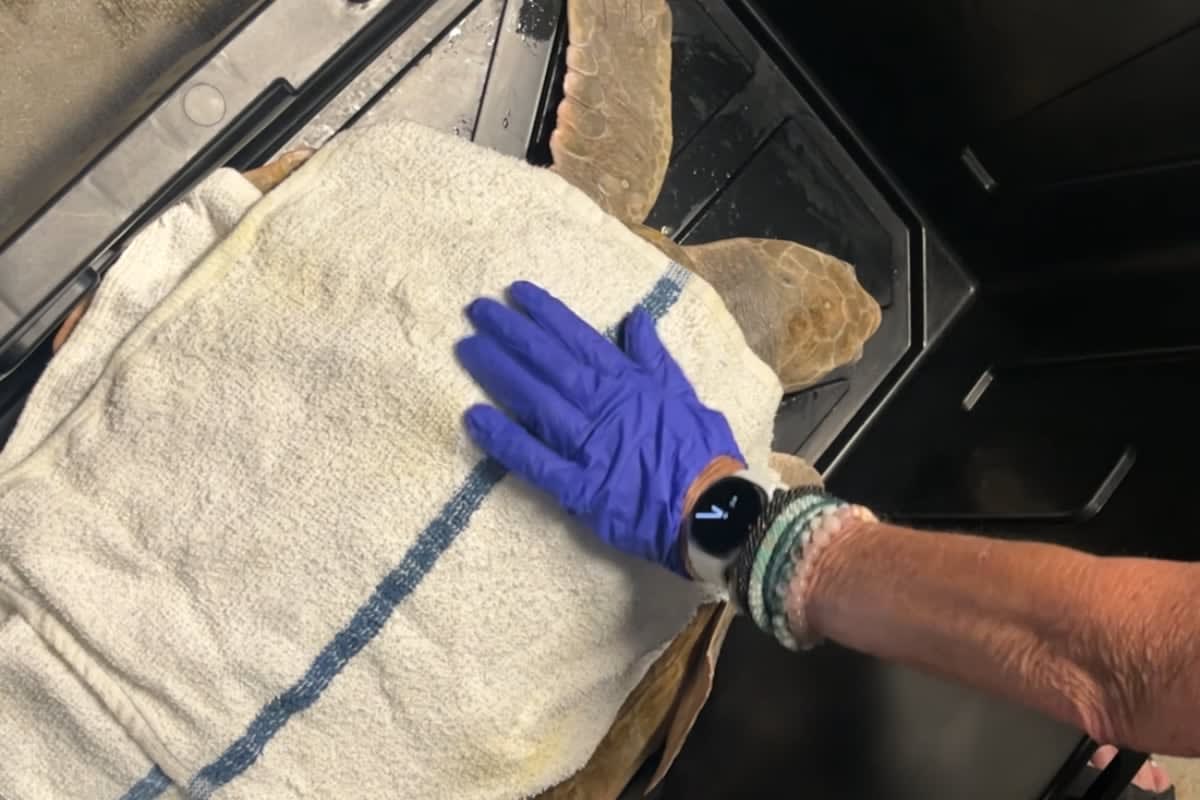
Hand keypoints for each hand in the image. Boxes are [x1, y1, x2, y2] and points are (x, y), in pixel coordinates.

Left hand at [457, 281, 743, 573]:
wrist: (715, 511)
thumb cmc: (703, 455)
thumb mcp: (685, 395)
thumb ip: (654, 358)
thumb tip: (634, 319)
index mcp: (629, 384)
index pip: (579, 340)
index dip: (546, 315)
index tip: (516, 293)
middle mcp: (604, 407)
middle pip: (549, 363)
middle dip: (511, 333)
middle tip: (477, 310)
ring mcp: (589, 446)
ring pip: (536, 401)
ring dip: (500, 372)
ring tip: (468, 348)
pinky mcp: (580, 487)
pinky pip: (535, 460)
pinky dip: (505, 439)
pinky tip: (475, 418)